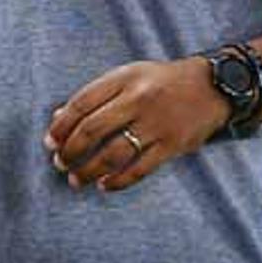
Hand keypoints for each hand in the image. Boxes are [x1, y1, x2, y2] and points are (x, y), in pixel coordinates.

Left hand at [43, 57, 232, 192]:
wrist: (212, 86)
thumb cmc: (160, 82)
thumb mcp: (127, 76)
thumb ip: (94, 95)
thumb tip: (57, 118)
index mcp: (123, 78)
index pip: (81, 103)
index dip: (61, 125)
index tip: (49, 142)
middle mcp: (138, 99)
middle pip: (92, 129)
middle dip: (70, 150)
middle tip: (59, 163)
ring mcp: (156, 123)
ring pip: (113, 154)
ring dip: (89, 170)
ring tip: (75, 180)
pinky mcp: (172, 145)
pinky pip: (139, 169)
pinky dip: (118, 181)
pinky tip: (104, 186)